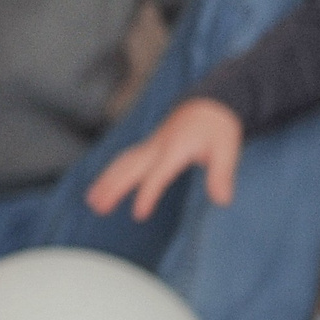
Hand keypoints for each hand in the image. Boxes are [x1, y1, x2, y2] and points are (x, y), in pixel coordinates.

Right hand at [85, 97, 245, 220]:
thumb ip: (222, 176)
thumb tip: (222, 200)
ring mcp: (151, 146)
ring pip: (123, 163)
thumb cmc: (218, 128)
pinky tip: (104, 183)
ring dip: (106, 181)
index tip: (138, 215)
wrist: (209, 104)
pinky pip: (125, 159)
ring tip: (92, 200)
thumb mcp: (227, 151)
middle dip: (112, 188)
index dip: (147, 195)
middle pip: (129, 169)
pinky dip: (111, 171)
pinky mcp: (149, 146)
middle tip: (97, 207)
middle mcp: (157, 147)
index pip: (156, 176)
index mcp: (174, 150)